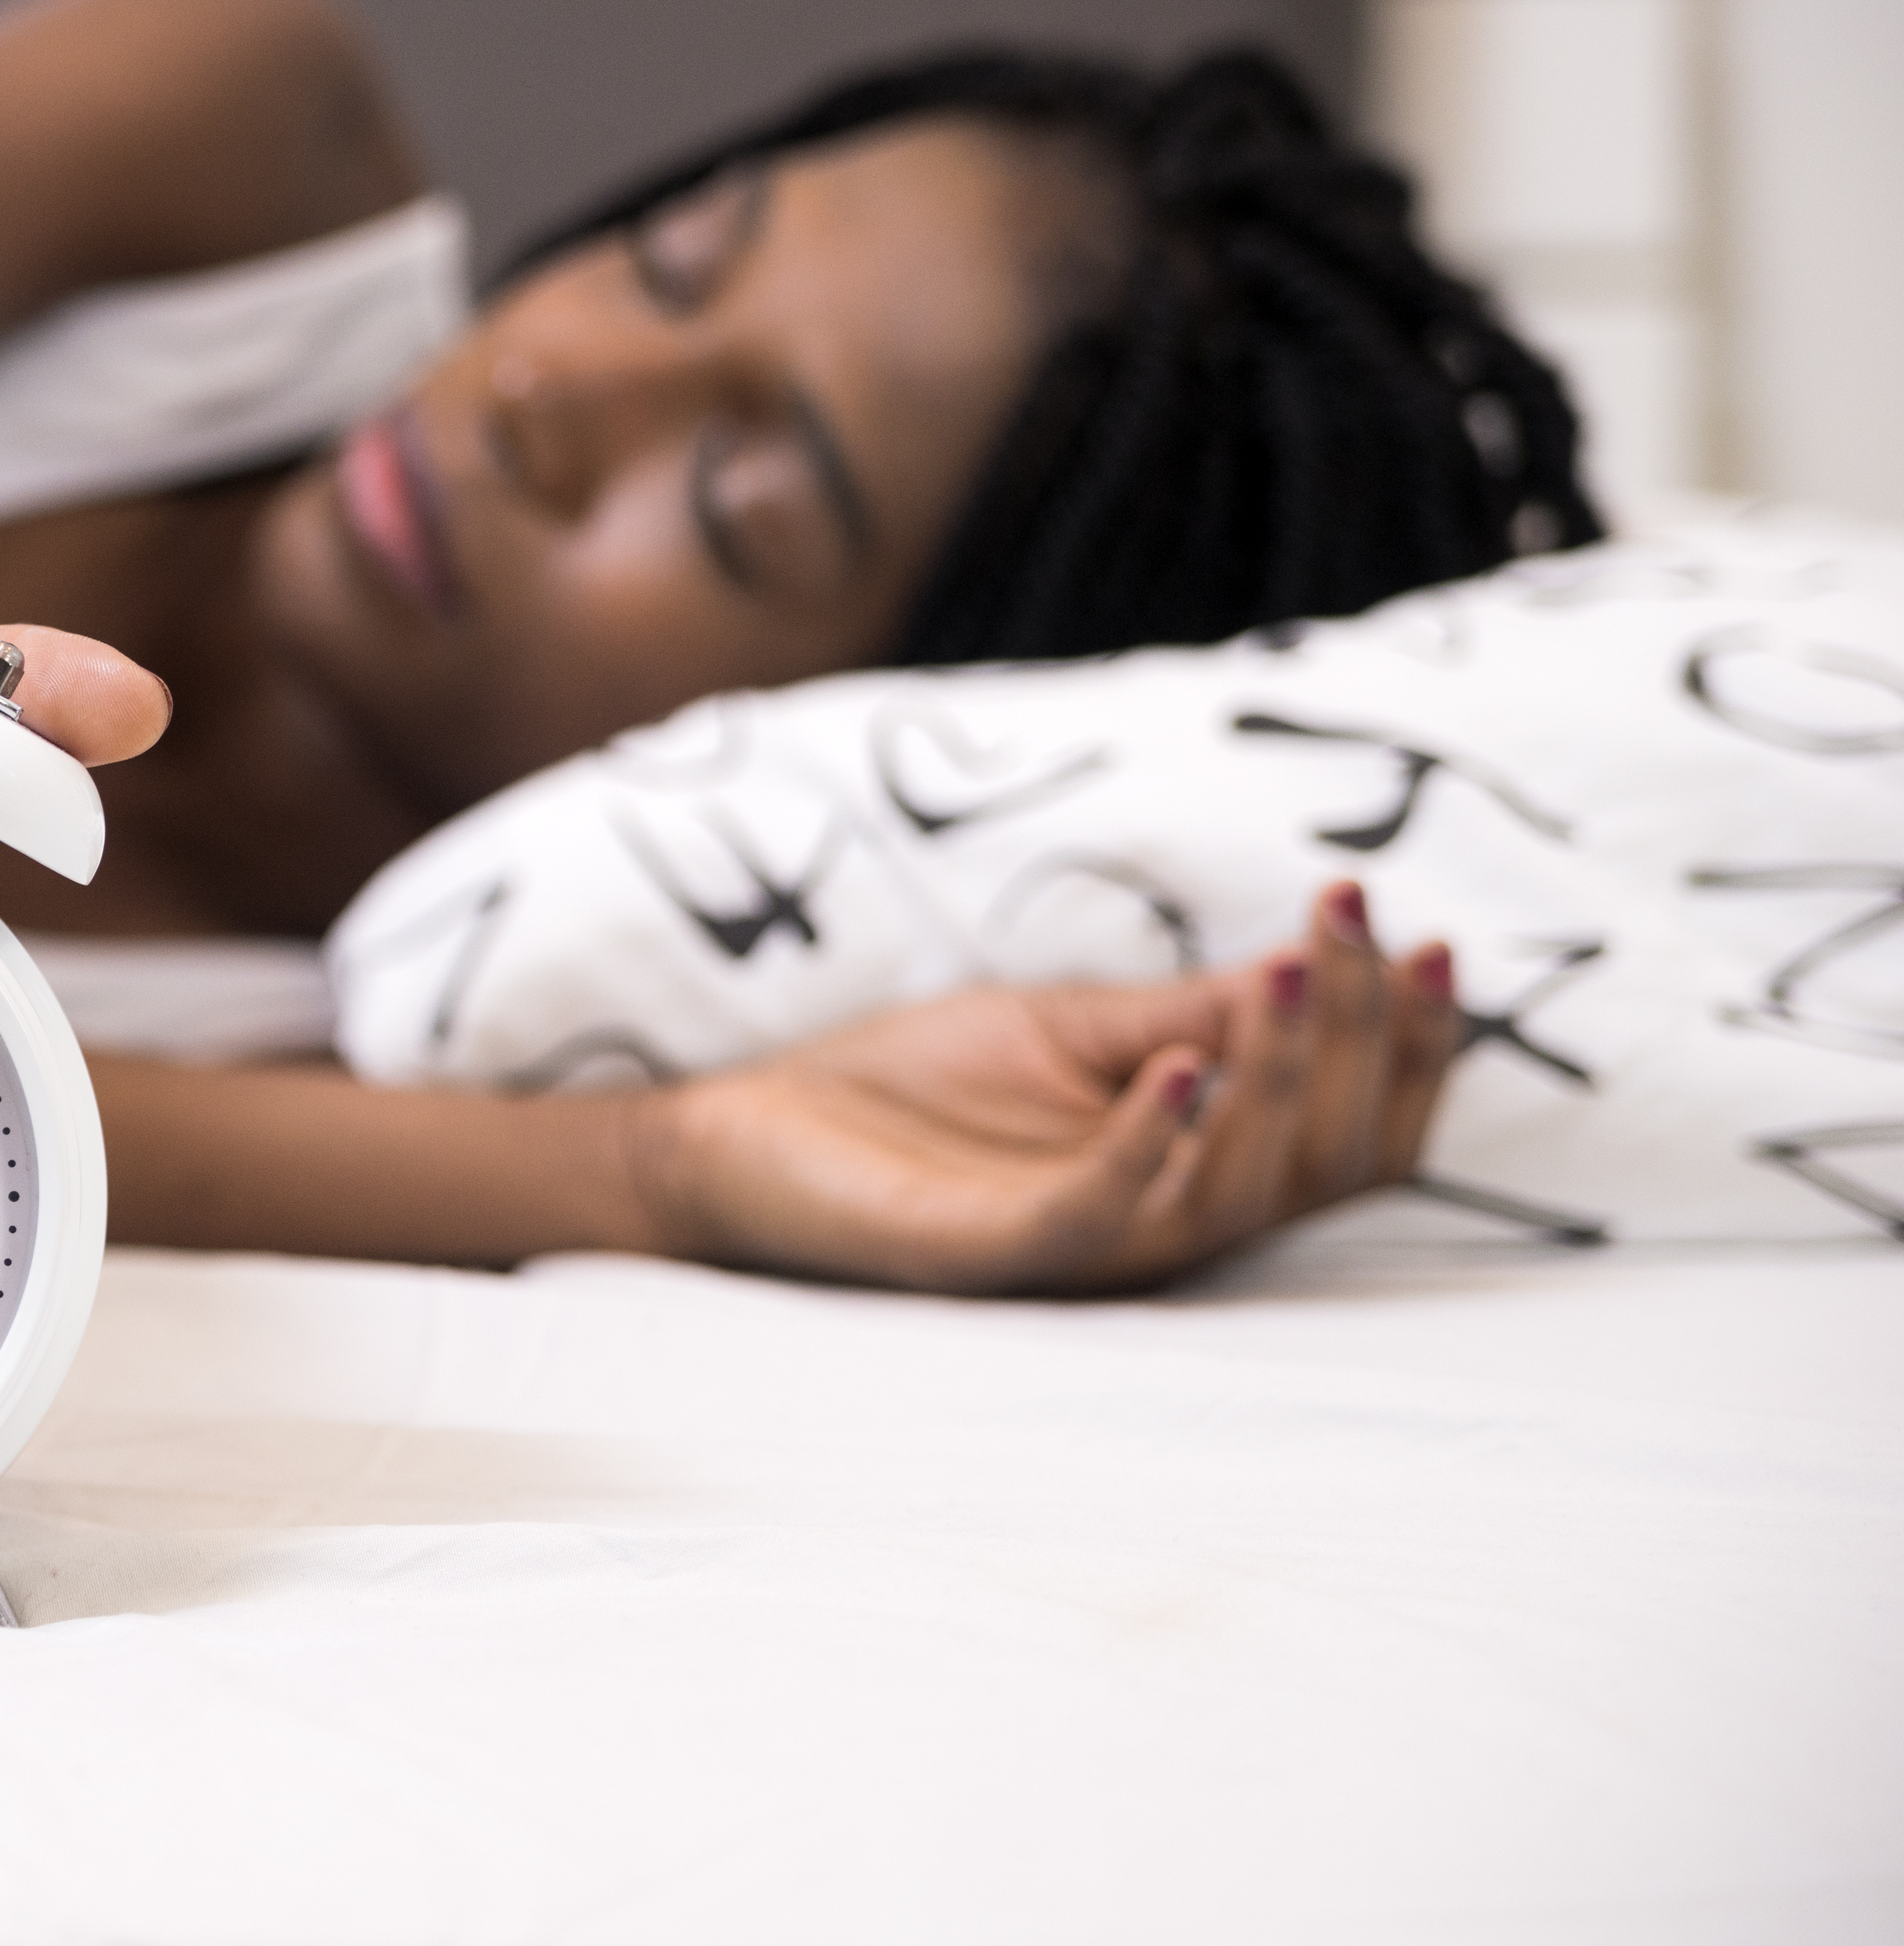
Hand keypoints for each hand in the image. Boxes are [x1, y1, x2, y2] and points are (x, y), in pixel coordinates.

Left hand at [625, 881, 1458, 1294]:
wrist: (758, 1129)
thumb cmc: (915, 1089)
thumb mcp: (1071, 1028)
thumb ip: (1190, 1012)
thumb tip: (1319, 959)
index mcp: (1194, 1169)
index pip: (1347, 1129)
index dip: (1405, 1046)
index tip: (1426, 936)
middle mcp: (1165, 1221)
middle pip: (1321, 1161)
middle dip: (1359, 1042)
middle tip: (1351, 930)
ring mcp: (1088, 1248)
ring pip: (1236, 1190)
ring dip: (1274, 1076)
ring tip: (1286, 971)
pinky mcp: (1001, 1254)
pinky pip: (1102, 1215)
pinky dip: (1148, 1142)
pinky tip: (1176, 1065)